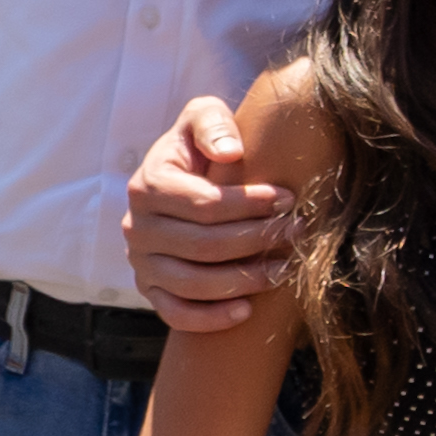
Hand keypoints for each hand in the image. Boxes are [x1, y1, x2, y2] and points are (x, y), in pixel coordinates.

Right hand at [125, 96, 292, 332]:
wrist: (182, 178)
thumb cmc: (201, 146)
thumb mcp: (203, 117)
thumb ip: (212, 123)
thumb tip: (229, 152)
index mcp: (148, 186)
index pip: (205, 204)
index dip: (251, 204)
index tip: (290, 198)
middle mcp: (136, 228)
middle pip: (204, 245)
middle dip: (258, 239)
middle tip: (298, 231)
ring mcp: (141, 263)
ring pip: (193, 283)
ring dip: (244, 280)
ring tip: (285, 268)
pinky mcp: (149, 290)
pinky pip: (175, 313)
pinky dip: (210, 318)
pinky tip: (247, 310)